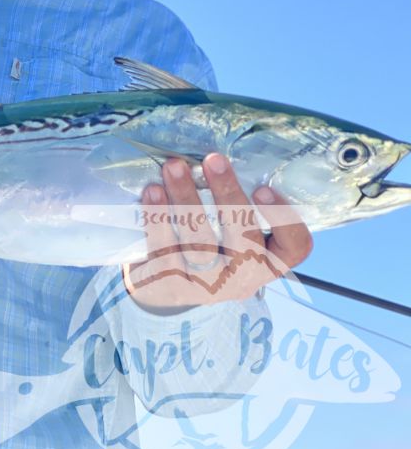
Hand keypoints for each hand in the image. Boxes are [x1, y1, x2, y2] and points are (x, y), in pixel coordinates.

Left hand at [124, 154, 312, 311]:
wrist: (165, 291)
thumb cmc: (209, 249)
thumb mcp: (232, 236)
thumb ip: (237, 207)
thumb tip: (221, 157)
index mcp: (269, 262)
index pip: (294, 246)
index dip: (284, 219)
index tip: (263, 188)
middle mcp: (244, 278)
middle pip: (242, 237)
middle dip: (228, 194)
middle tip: (213, 160)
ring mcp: (208, 286)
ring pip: (199, 241)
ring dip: (186, 198)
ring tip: (174, 167)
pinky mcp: (172, 286)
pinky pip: (165, 248)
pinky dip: (158, 217)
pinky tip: (153, 192)